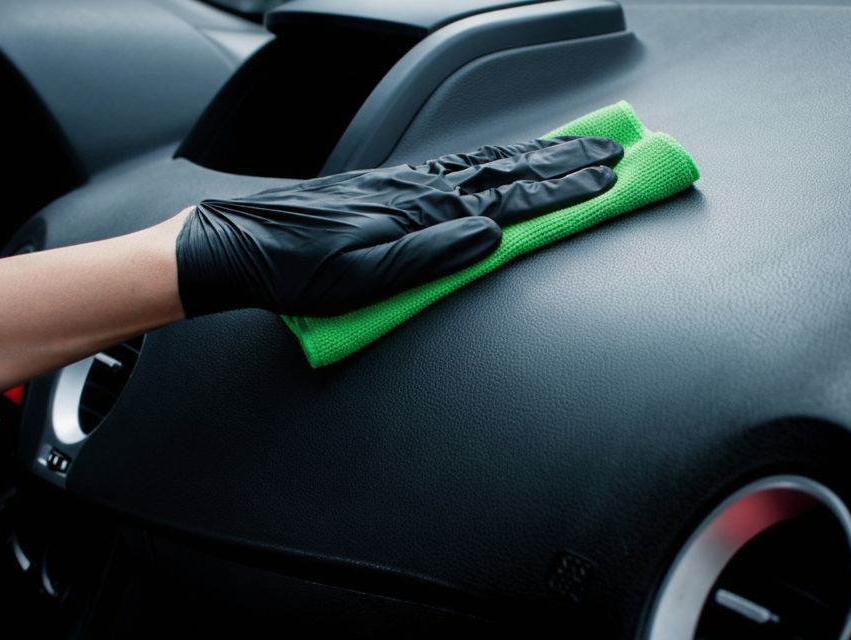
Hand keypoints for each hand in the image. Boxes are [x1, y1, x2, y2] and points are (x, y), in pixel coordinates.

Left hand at [174, 136, 622, 316]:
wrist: (237, 246)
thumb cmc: (296, 272)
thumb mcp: (364, 279)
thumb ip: (431, 257)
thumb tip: (491, 234)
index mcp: (422, 214)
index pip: (509, 199)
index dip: (562, 191)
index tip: (607, 179)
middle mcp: (419, 192)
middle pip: (507, 173)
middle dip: (564, 164)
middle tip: (614, 153)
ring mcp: (405, 186)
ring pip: (486, 165)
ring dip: (536, 157)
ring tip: (576, 150)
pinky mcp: (387, 188)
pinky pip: (456, 167)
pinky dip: (492, 160)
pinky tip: (503, 160)